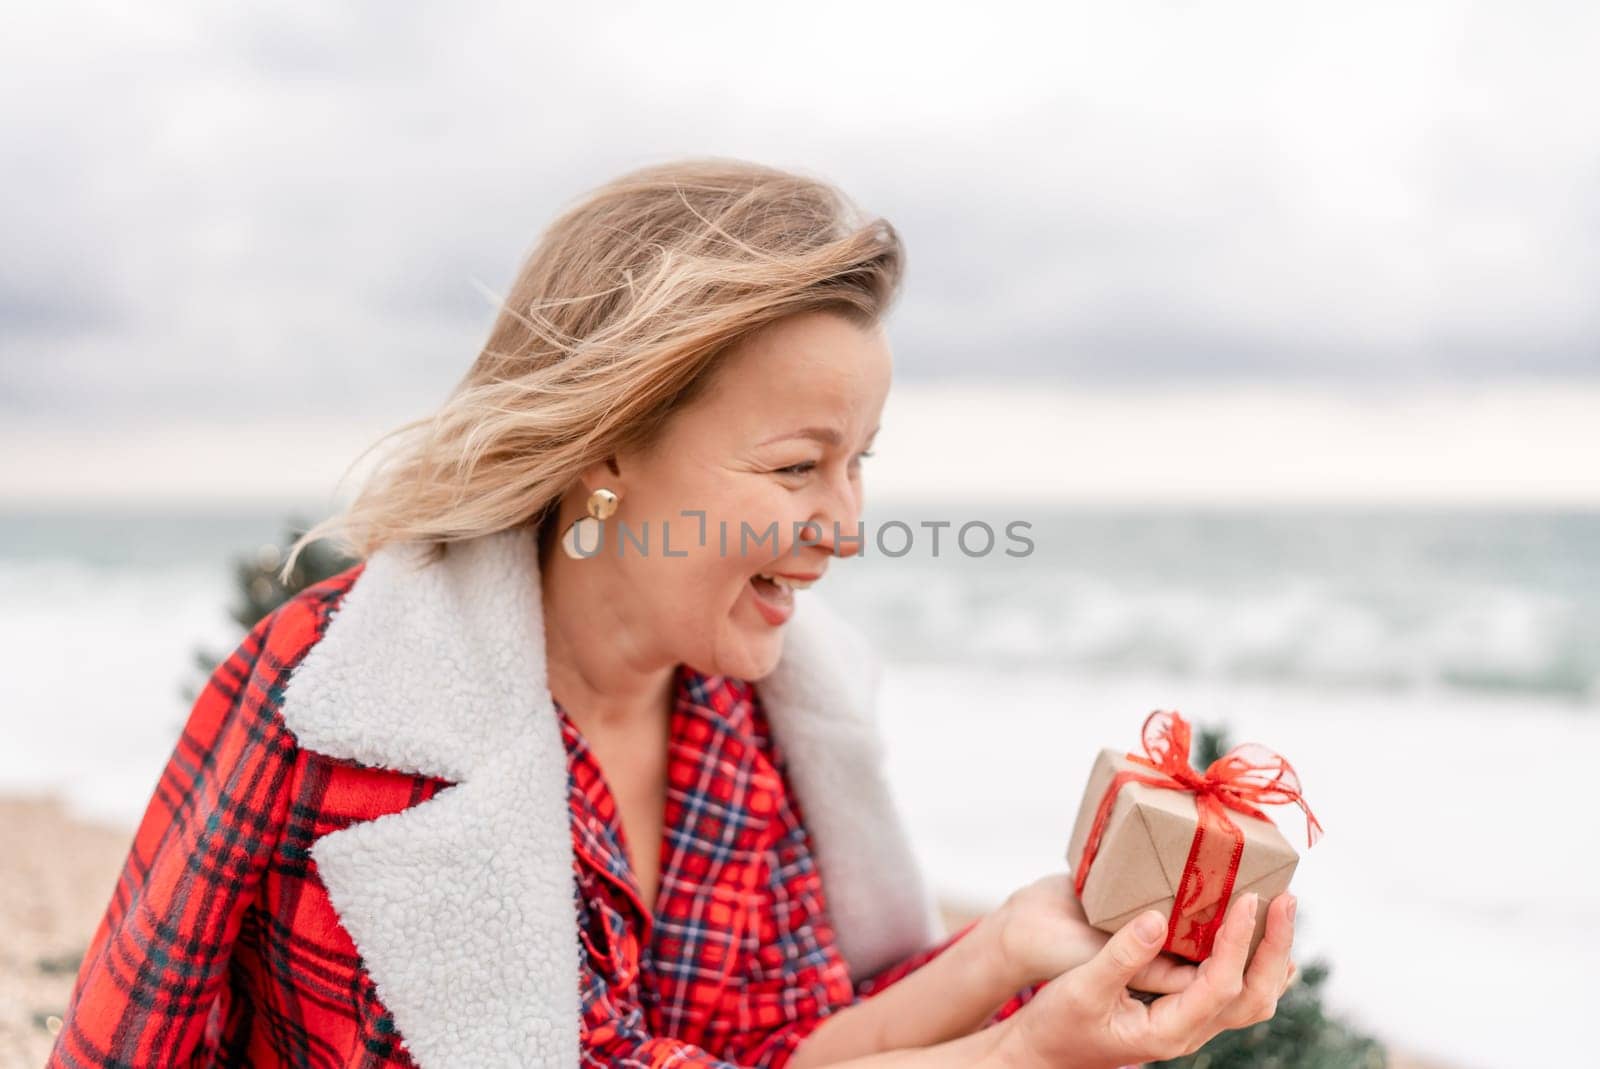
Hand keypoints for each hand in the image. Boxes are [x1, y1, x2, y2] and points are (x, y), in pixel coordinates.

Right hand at [993, 889, 1297, 1068]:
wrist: (1042, 1052)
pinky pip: (1232, 992)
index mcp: (1168, 1030)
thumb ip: (1121, 956)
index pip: (1221, 985)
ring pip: (1251, 999)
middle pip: (1254, 997)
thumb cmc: (1057, 1022)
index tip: (1247, 898)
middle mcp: (1188, 1032)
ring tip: (1282, 913)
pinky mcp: (1181, 1012)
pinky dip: (1252, 963)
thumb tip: (1159, 919)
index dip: (1238, 941)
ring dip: (1271, 957)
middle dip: (1275, 947)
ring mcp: (1188, 1025)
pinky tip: (1253, 937)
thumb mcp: (1083, 987)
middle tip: (1287, 899)